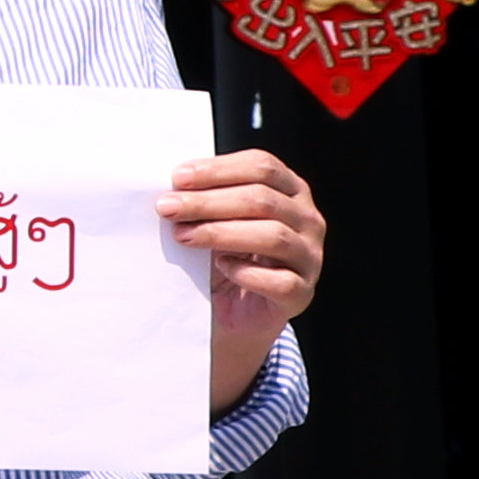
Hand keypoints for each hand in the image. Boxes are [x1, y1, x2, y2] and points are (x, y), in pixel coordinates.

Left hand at [163, 148, 324, 335]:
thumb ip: (205, 199)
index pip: (262, 167)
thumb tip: (172, 188)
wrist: (233, 311)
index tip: (178, 178)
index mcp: (291, 190)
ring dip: (221, 233)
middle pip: (263, 200)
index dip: (219, 170)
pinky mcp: (302, 293)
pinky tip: (221, 266)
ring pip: (274, 236)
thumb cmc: (224, 255)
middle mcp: (308, 220)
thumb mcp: (217, 219)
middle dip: (209, 202)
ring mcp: (310, 257)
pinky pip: (280, 281)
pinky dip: (247, 272)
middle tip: (168, 207)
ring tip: (184, 236)